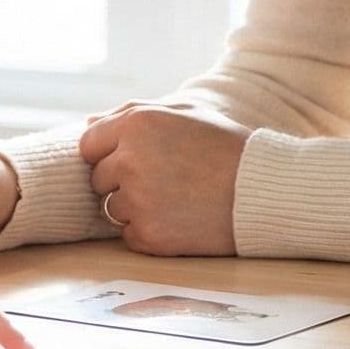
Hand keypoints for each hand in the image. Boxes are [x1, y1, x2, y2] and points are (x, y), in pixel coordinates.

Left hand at [79, 103, 250, 256]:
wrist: (262, 192)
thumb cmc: (225, 147)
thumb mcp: (184, 113)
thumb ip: (131, 113)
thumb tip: (87, 123)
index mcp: (136, 124)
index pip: (88, 143)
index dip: (109, 153)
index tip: (136, 159)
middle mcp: (129, 160)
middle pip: (98, 178)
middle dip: (121, 180)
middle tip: (165, 180)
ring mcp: (137, 200)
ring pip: (112, 208)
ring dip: (135, 207)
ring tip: (176, 198)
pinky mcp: (148, 234)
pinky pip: (129, 235)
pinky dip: (149, 231)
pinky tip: (179, 218)